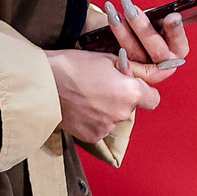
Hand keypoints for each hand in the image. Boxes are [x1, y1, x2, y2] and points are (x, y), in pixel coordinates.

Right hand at [44, 48, 159, 143]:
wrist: (43, 84)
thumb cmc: (73, 65)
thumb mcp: (106, 59)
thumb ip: (133, 68)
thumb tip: (153, 72)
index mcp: (130, 92)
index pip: (153, 99)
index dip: (144, 90)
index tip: (131, 83)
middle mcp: (123, 113)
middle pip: (132, 107)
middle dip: (122, 97)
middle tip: (102, 84)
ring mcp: (107, 127)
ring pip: (115, 118)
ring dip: (107, 109)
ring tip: (87, 95)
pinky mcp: (92, 136)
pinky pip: (101, 127)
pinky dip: (94, 119)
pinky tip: (80, 107)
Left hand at [102, 0, 196, 84]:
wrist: (119, 49)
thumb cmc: (150, 32)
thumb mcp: (170, 21)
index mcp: (177, 50)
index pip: (179, 42)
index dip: (176, 31)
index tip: (172, 16)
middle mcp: (164, 64)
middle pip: (156, 50)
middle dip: (144, 28)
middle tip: (131, 8)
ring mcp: (146, 70)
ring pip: (136, 53)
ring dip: (123, 31)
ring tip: (114, 11)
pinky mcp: (129, 73)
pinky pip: (122, 60)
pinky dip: (115, 41)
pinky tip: (110, 25)